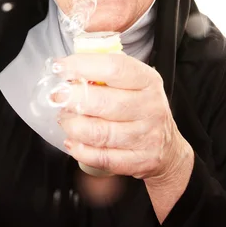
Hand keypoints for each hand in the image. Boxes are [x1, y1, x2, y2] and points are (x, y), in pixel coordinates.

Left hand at [53, 53, 191, 181]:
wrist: (167, 146)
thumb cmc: (142, 107)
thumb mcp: (135, 82)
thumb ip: (107, 72)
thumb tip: (69, 66)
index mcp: (148, 80)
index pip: (114, 68)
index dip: (83, 66)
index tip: (62, 67)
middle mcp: (150, 107)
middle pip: (102, 102)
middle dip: (71, 98)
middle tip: (58, 97)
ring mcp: (146, 135)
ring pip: (99, 132)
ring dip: (73, 125)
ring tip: (65, 119)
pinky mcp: (139, 160)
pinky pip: (102, 157)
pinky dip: (81, 150)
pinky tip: (72, 142)